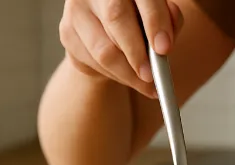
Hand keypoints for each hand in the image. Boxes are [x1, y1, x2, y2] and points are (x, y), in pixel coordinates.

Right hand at [59, 0, 182, 97]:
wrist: (104, 26)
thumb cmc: (137, 18)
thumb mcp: (157, 15)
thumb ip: (167, 20)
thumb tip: (165, 41)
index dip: (155, 21)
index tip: (164, 48)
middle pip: (116, 19)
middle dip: (137, 53)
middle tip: (152, 76)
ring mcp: (77, 9)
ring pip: (104, 49)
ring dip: (128, 73)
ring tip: (147, 85)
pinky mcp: (67, 32)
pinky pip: (93, 62)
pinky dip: (115, 75)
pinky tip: (128, 77)